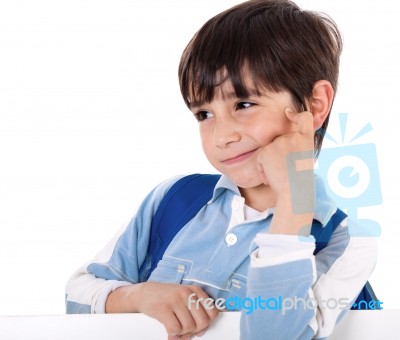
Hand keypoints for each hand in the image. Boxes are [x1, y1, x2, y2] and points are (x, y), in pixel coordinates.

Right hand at [106, 282, 218, 338]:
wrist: (144, 293)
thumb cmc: (167, 298)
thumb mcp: (185, 297)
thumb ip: (196, 309)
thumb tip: (203, 330)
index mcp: (195, 290)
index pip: (213, 312)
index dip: (207, 323)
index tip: (199, 326)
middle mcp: (187, 293)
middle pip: (202, 322)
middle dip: (195, 330)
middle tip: (186, 330)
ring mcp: (175, 300)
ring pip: (189, 327)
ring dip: (182, 333)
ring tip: (176, 329)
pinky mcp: (163, 308)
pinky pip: (175, 329)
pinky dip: (173, 335)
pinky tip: (169, 332)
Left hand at [257, 108, 314, 234]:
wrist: (294, 190)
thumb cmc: (299, 180)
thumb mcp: (304, 158)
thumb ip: (296, 146)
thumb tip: (282, 141)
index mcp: (305, 139)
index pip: (305, 118)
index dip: (296, 114)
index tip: (288, 112)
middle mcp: (293, 136)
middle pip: (280, 139)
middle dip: (279, 154)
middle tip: (287, 169)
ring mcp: (279, 142)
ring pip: (269, 150)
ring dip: (270, 162)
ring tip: (280, 173)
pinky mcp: (266, 150)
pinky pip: (261, 158)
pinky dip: (263, 169)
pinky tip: (271, 176)